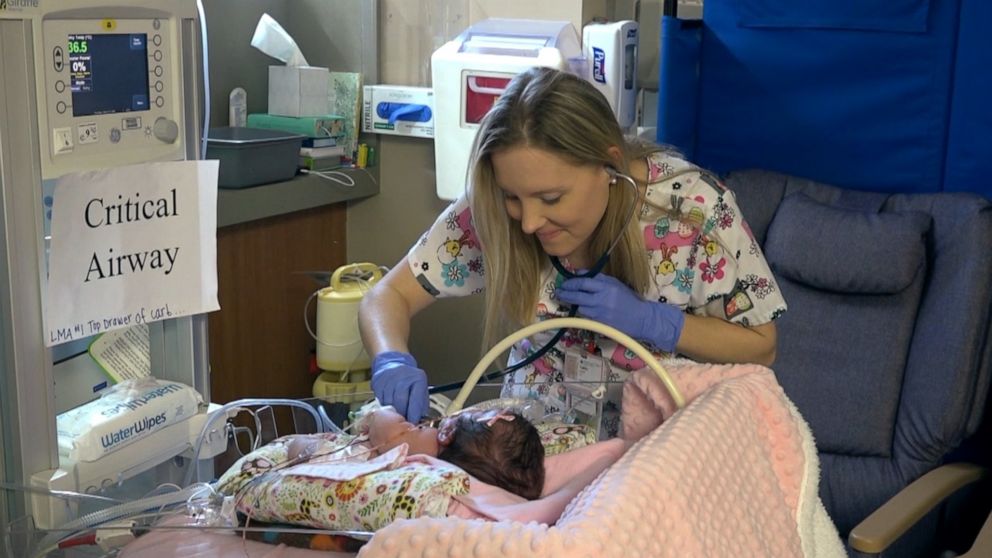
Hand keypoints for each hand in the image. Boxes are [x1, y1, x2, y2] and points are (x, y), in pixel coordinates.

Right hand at [370, 351, 428, 421]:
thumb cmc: (409, 379)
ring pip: (389, 403)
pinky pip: (380, 400)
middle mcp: (403, 376)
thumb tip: (419, 421)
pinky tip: (389, 403)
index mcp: (418, 378)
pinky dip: (385, 405)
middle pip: (401, 403)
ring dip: (393, 411)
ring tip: (396, 413)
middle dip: (403, 415)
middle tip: (404, 422)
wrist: (393, 362)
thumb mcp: (420, 388)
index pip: (416, 401)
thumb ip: (421, 404)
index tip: (413, 424)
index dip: (414, 416)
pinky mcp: (378, 381)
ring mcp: (389, 378)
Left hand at [556, 273, 685, 351]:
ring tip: (568, 300)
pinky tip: (581, 309)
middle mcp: (602, 299)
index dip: (571, 283)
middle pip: (577, 295)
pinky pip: (586, 316)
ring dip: (574, 304)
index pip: (583, 282)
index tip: (564, 283)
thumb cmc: (628, 299)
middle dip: (566, 294)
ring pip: (580, 307)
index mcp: (606, 286)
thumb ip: (598, 279)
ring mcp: (600, 312)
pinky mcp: (600, 323)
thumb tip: (579, 273)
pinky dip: (583, 313)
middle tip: (559, 292)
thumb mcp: (615, 284)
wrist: (641, 318)